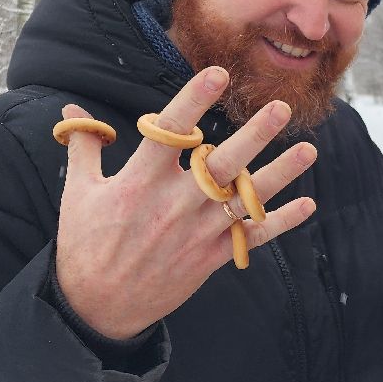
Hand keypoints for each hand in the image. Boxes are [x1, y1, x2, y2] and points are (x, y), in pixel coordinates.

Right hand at [55, 66, 317, 338]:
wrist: (97, 307)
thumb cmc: (85, 244)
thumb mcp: (79, 193)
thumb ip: (84, 147)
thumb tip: (73, 112)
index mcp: (139, 181)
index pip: (170, 131)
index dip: (195, 100)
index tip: (218, 75)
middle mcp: (174, 203)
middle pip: (221, 164)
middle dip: (254, 135)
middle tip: (282, 107)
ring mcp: (196, 232)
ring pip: (246, 198)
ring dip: (281, 174)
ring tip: (309, 150)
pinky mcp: (210, 257)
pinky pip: (252, 237)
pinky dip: (281, 223)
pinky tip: (308, 204)